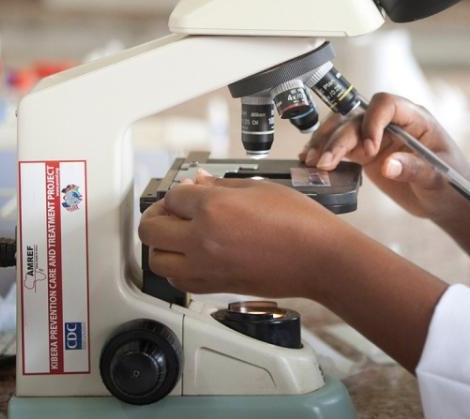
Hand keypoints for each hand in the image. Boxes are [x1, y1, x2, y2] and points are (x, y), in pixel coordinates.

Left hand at [138, 171, 336, 296]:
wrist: (319, 258)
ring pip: (156, 259)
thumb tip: (198, 182)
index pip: (172, 197)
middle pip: (150, 229)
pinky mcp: (214, 285)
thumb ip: (221, 186)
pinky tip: (191, 257)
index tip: (190, 191)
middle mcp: (202, 239)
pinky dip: (176, 268)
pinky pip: (177, 280)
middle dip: (157, 216)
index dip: (181, 191)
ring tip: (178, 236)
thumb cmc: (300, 222)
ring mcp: (205, 266)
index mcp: (213, 208)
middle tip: (172, 212)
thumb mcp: (260, 188)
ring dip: (161, 245)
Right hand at [300, 93, 469, 221]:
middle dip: (339, 138)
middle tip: (325, 163)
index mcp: (415, 119)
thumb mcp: (440, 179)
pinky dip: (325, 154)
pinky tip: (310, 164)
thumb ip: (416, 169)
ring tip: (310, 162)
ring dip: (325, 143)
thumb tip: (388, 165)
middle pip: (358, 118)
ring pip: (343, 129)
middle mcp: (392, 124)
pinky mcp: (366, 154)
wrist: (446, 200)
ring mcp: (376, 137)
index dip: (373, 121)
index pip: (386, 105)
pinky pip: (341, 148)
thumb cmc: (452, 184)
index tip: (369, 149)